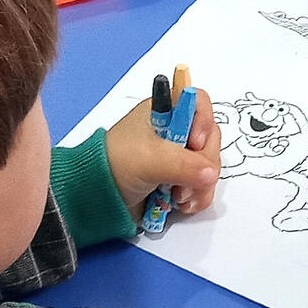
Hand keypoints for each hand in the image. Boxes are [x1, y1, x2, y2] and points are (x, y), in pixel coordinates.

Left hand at [105, 90, 221, 220]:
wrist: (97, 197)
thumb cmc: (116, 165)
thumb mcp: (150, 160)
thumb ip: (184, 165)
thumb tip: (211, 174)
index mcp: (165, 113)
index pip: (199, 102)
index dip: (203, 121)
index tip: (194, 143)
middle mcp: (176, 131)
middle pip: (210, 138)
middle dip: (202, 164)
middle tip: (184, 179)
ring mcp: (180, 156)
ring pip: (210, 166)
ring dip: (200, 185)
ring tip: (178, 197)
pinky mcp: (181, 179)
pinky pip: (204, 185)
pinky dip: (197, 196)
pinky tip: (181, 204)